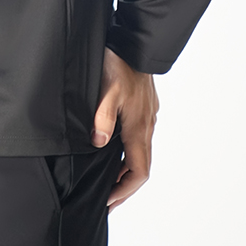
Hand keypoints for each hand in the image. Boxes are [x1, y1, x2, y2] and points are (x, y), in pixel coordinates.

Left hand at [91, 46, 159, 212]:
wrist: (136, 42)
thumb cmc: (120, 64)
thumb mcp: (106, 91)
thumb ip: (103, 118)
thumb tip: (99, 143)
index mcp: (138, 128)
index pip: (138, 172)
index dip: (123, 191)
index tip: (108, 202)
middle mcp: (146, 126)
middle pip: (140, 167)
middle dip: (123, 186)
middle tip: (106, 199)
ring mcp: (147, 117)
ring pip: (140, 152)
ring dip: (125, 169)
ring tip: (107, 180)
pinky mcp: (144, 108)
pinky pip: (138, 138)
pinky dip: (127, 152)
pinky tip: (113, 148)